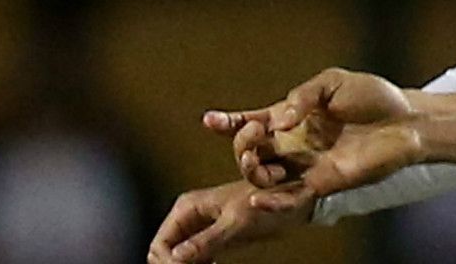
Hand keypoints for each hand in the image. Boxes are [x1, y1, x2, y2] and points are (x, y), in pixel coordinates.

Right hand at [147, 180, 309, 263]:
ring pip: (177, 255)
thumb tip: (175, 258)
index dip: (167, 263)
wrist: (295, 197)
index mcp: (187, 207)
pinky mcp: (212, 234)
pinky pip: (193, 256)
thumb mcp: (236, 223)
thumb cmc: (268, 201)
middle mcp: (188, 215)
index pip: (159, 244)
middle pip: (164, 251)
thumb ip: (205, 242)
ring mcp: (199, 225)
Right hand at [206, 67, 421, 206]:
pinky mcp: (323, 184)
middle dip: (242, 144)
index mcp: (292, 119)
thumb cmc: (373, 98)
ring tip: (251, 158)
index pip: (253, 123)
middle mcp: (294, 145)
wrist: (408, 119)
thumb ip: (301, 96)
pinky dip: (272, 202)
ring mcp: (306, 166)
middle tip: (252, 132)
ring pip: (264, 177)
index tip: (210, 120)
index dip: (230, 123)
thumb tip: (277, 118)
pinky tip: (255, 200)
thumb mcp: (332, 83)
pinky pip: (291, 197)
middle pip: (252, 152)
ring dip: (250, 171)